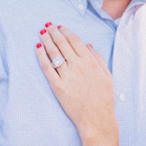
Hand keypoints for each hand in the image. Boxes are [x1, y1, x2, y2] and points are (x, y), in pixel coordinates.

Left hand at [36, 24, 115, 138]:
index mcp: (90, 62)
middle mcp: (78, 66)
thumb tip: (88, 45)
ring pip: (53, 53)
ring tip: (42, 33)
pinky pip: (47, 68)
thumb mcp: (107, 75)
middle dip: (53, 32)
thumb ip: (98, 58)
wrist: (96, 119)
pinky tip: (38, 49)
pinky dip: (41, 56)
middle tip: (47, 26)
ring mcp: (67, 76)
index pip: (75, 41)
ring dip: (46, 40)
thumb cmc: (104, 99)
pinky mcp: (57, 86)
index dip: (66, 32)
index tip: (60, 27)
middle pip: (62, 44)